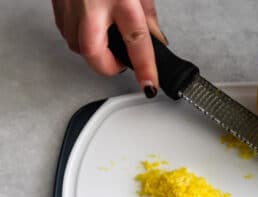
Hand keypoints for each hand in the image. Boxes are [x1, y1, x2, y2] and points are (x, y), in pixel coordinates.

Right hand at [52, 0, 167, 97]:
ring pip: (77, 45)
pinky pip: (66, 31)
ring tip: (108, 41)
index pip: (137, 41)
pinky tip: (92, 28)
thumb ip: (148, 16)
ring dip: (94, 51)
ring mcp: (71, 2)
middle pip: (94, 53)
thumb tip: (157, 41)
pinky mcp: (57, 1)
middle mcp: (92, 2)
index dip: (146, 68)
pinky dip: (80, 37)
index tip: (150, 85)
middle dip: (108, 67)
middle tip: (121, 63)